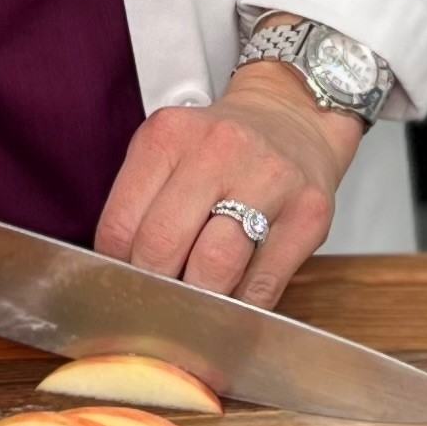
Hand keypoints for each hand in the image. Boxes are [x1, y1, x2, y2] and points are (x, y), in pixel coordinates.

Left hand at [93, 64, 361, 306]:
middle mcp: (219, 150)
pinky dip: (241, 307)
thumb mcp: (170, 152)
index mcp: (170, 135)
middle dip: (154, 288)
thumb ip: (142, 205)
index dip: (117, 268)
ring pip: (215, 267)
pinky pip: (264, 283)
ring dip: (199, 301)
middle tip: (156, 303)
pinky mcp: (309, 213)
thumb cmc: (222, 148)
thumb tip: (121, 278)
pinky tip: (233, 305)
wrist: (293, 117)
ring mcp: (269, 179)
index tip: (124, 284)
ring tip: (195, 307)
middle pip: (164, 245)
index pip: (122, 224)